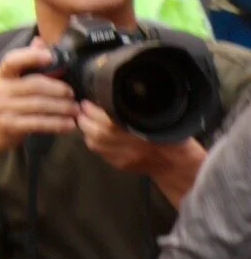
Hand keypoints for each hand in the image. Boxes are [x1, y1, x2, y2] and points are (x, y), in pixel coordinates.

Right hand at [0, 42, 79, 156]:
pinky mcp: (11, 125)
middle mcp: (1, 89)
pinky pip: (39, 123)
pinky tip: (69, 125)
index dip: (31, 56)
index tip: (50, 56)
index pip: (12, 60)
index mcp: (1, 74)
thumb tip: (40, 41)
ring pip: (40, 105)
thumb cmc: (3, 101)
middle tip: (73, 94)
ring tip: (75, 110)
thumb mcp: (8, 80)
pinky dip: (57, 124)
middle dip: (58, 89)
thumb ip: (25, 61)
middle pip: (34, 85)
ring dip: (62, 108)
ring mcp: (5, 108)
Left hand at [78, 101, 199, 182]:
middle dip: (86, 120)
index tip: (88, 102)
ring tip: (84, 120)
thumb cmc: (172, 136)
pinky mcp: (122, 165)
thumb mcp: (161, 117)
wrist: (177, 164)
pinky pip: (101, 153)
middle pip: (99, 133)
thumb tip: (114, 94)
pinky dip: (93, 142)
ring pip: (96, 144)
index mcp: (144, 131)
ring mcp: (126, 157)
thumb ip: (138, 108)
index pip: (110, 121)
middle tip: (82, 109)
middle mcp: (133, 146)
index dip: (94, 111)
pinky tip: (93, 133)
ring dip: (86, 131)